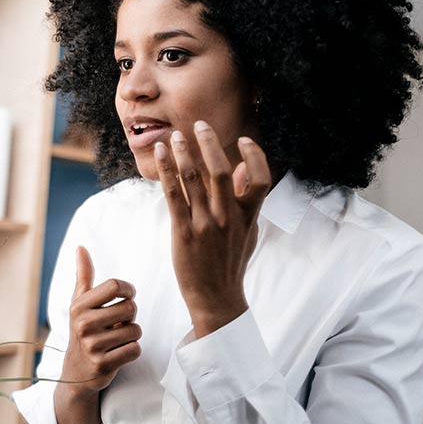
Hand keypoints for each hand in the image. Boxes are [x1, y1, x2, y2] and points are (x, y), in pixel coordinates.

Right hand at [58, 247, 141, 396]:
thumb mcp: (80, 303)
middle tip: (117, 324)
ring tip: (116, 340)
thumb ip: (84, 275)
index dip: (128, 290)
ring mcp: (93, 345)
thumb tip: (81, 247)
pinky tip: (118, 353)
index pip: (115, 285)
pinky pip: (135, 349)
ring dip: (131, 335)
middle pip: (130, 307)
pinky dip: (132, 351)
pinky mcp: (104, 364)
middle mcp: (83, 324)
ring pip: (135, 330)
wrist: (76, 373)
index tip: (126, 296)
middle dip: (129, 316)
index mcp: (79, 306)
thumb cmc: (83, 331)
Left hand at [153, 122, 270, 336]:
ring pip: (193, 178)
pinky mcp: (183, 232)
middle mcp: (228, 218)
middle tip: (200, 124)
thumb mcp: (246, 233)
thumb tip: (240, 169)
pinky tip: (162, 153)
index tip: (244, 140)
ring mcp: (205, 225)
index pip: (260, 179)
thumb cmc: (230, 263)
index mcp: (248, 217)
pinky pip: (173, 193)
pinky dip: (167, 170)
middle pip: (220, 171)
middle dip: (209, 143)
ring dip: (183, 151)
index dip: (255, 156)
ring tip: (176, 135)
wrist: (216, 299)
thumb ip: (244, 200)